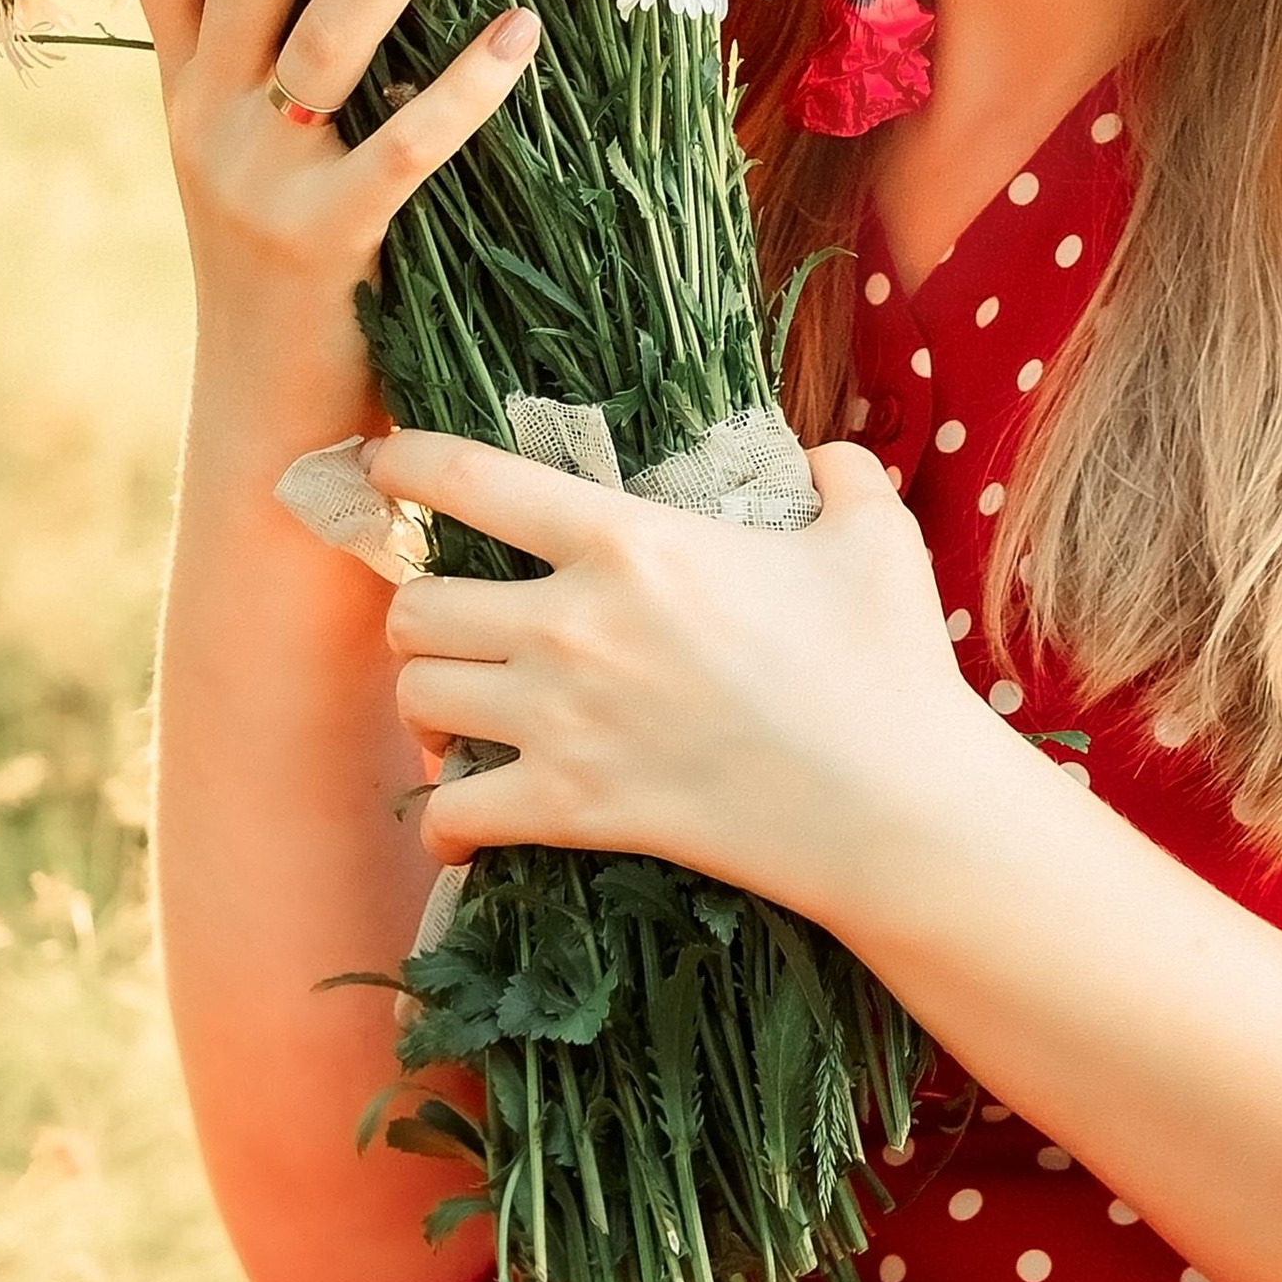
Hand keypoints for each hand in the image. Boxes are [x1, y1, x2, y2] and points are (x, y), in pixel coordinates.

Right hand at [116, 0, 541, 397]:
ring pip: (326, 37)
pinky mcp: (325, 243)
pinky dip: (462, 92)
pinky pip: (401, 150)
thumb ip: (273, 68)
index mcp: (188, 92)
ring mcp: (260, 180)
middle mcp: (208, 120)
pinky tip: (520, 38)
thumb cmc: (296, 282)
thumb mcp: (253, 162)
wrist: (270, 434)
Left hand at [373, 427, 1008, 932]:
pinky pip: (451, 815)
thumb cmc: (887, 663)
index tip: (386, 465)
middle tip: (454, 620)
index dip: (405, 464)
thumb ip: (839, 474)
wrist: (895, 805)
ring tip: (459, 708)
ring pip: (416, 699)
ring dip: (427, 702)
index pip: (469, 479)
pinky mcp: (572, 810)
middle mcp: (572, 625)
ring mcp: (563, 723)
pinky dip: (446, 821)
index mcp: (630, 541)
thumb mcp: (874, 533)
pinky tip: (467, 819)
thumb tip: (823, 459)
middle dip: (420, 610)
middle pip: (414, 605)